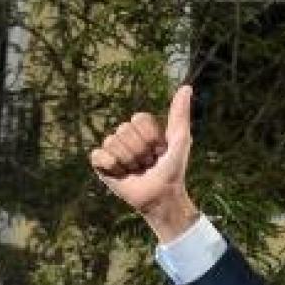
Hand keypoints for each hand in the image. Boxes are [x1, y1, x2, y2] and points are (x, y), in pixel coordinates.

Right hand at [90, 86, 199, 241]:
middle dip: (140, 151)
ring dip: (129, 161)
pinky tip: (121, 174)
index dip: (150, 137)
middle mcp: (126, 135)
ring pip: (112, 142)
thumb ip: (180, 115)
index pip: (138, 118)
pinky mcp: (102, 165)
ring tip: (137, 170)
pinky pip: (97, 155)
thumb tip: (187, 87)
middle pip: (124, 130)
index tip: (160, 150)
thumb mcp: (181, 141)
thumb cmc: (173, 170)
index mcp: (143, 127)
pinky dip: (111, 165)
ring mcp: (113, 150)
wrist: (162, 197)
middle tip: (148, 163)